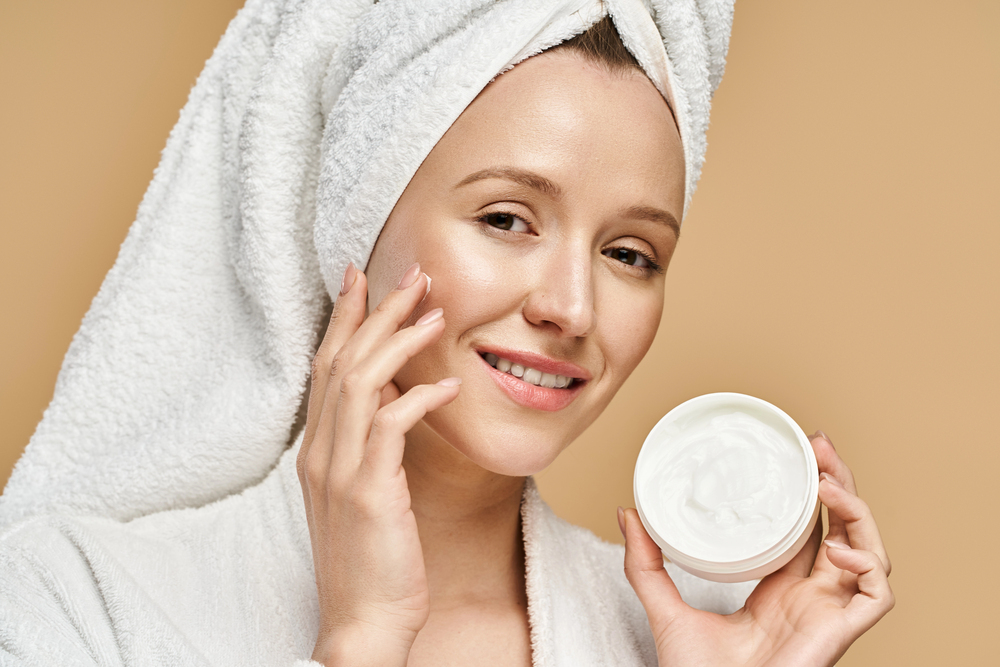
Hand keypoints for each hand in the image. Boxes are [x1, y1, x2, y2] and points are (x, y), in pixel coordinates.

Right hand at [296, 263, 459, 666]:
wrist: (362, 619)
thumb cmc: (370, 557)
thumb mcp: (360, 492)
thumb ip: (367, 444)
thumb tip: (394, 398)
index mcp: (317, 449)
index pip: (325, 367)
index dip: (342, 319)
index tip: (361, 279)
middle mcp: (321, 452)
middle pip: (341, 361)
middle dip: (374, 312)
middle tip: (411, 276)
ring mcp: (340, 471)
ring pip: (362, 382)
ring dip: (398, 341)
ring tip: (434, 312)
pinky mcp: (369, 493)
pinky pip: (392, 428)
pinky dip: (419, 398)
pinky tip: (447, 384)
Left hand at [620, 432, 893, 666]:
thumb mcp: (665, 608)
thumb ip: (646, 564)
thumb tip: (628, 514)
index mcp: (778, 588)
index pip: (808, 527)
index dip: (810, 488)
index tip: (799, 448)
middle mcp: (810, 596)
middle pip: (842, 527)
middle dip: (838, 481)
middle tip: (817, 444)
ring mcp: (828, 614)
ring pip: (869, 551)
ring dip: (855, 510)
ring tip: (825, 480)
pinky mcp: (838, 634)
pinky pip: (878, 595)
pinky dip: (869, 564)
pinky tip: (838, 546)